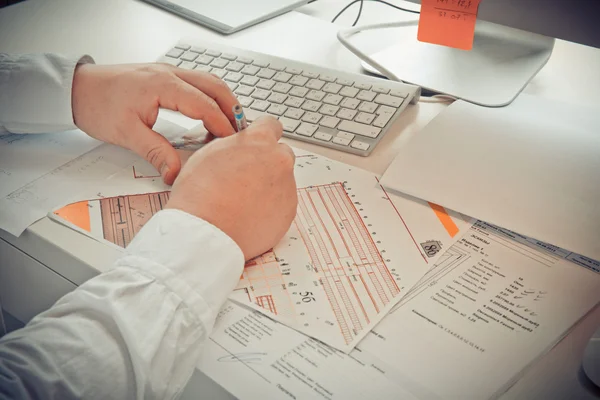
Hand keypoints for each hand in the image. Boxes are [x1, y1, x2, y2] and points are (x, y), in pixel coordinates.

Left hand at [71, 63, 238, 184]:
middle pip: (215, 86)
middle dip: (233, 109)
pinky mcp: (165, 76)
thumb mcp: (127, 134)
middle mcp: (169, 74)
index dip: (222, 125)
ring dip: (224, 101)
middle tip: (242, 133)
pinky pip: (198, 83)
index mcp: (162, 85)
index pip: (204, 104)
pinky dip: (211, 97)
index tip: (234, 143)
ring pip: (209, 81)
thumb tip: (176, 174)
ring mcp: (168, 72)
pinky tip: (210, 115)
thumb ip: (156, 153)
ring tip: (231, 125)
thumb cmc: (98, 105)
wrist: (77, 88)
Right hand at [166, 117, 297, 259]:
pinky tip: (250, 215)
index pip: (272, 125)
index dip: (263, 135)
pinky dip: (271, 208)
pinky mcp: (289, 212)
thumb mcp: (209, 154)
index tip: (258, 144)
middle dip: (268, 162)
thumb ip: (232, 145)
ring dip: (269, 187)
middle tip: (247, 177)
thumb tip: (239, 146)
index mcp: (259, 141)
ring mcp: (287, 187)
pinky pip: (283, 205)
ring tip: (243, 202)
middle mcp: (279, 161)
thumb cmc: (200, 195)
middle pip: (281, 154)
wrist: (206, 232)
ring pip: (282, 181)